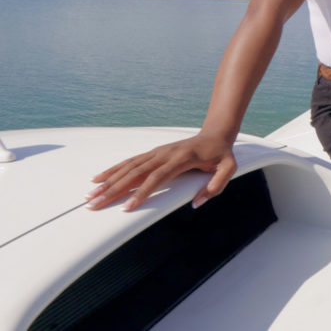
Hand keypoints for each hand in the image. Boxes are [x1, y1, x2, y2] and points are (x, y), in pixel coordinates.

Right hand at [86, 133, 236, 210]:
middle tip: (95, 204)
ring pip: (128, 167)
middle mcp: (164, 154)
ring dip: (108, 181)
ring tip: (90, 194)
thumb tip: (196, 203)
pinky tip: (99, 179)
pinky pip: (129, 162)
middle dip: (114, 190)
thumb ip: (215, 186)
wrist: (215, 135)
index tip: (127, 207)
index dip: (141, 192)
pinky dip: (112, 170)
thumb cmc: (221, 154)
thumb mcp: (228, 169)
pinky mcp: (152, 153)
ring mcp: (156, 152)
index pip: (157, 177)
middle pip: (135, 173)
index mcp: (181, 159)